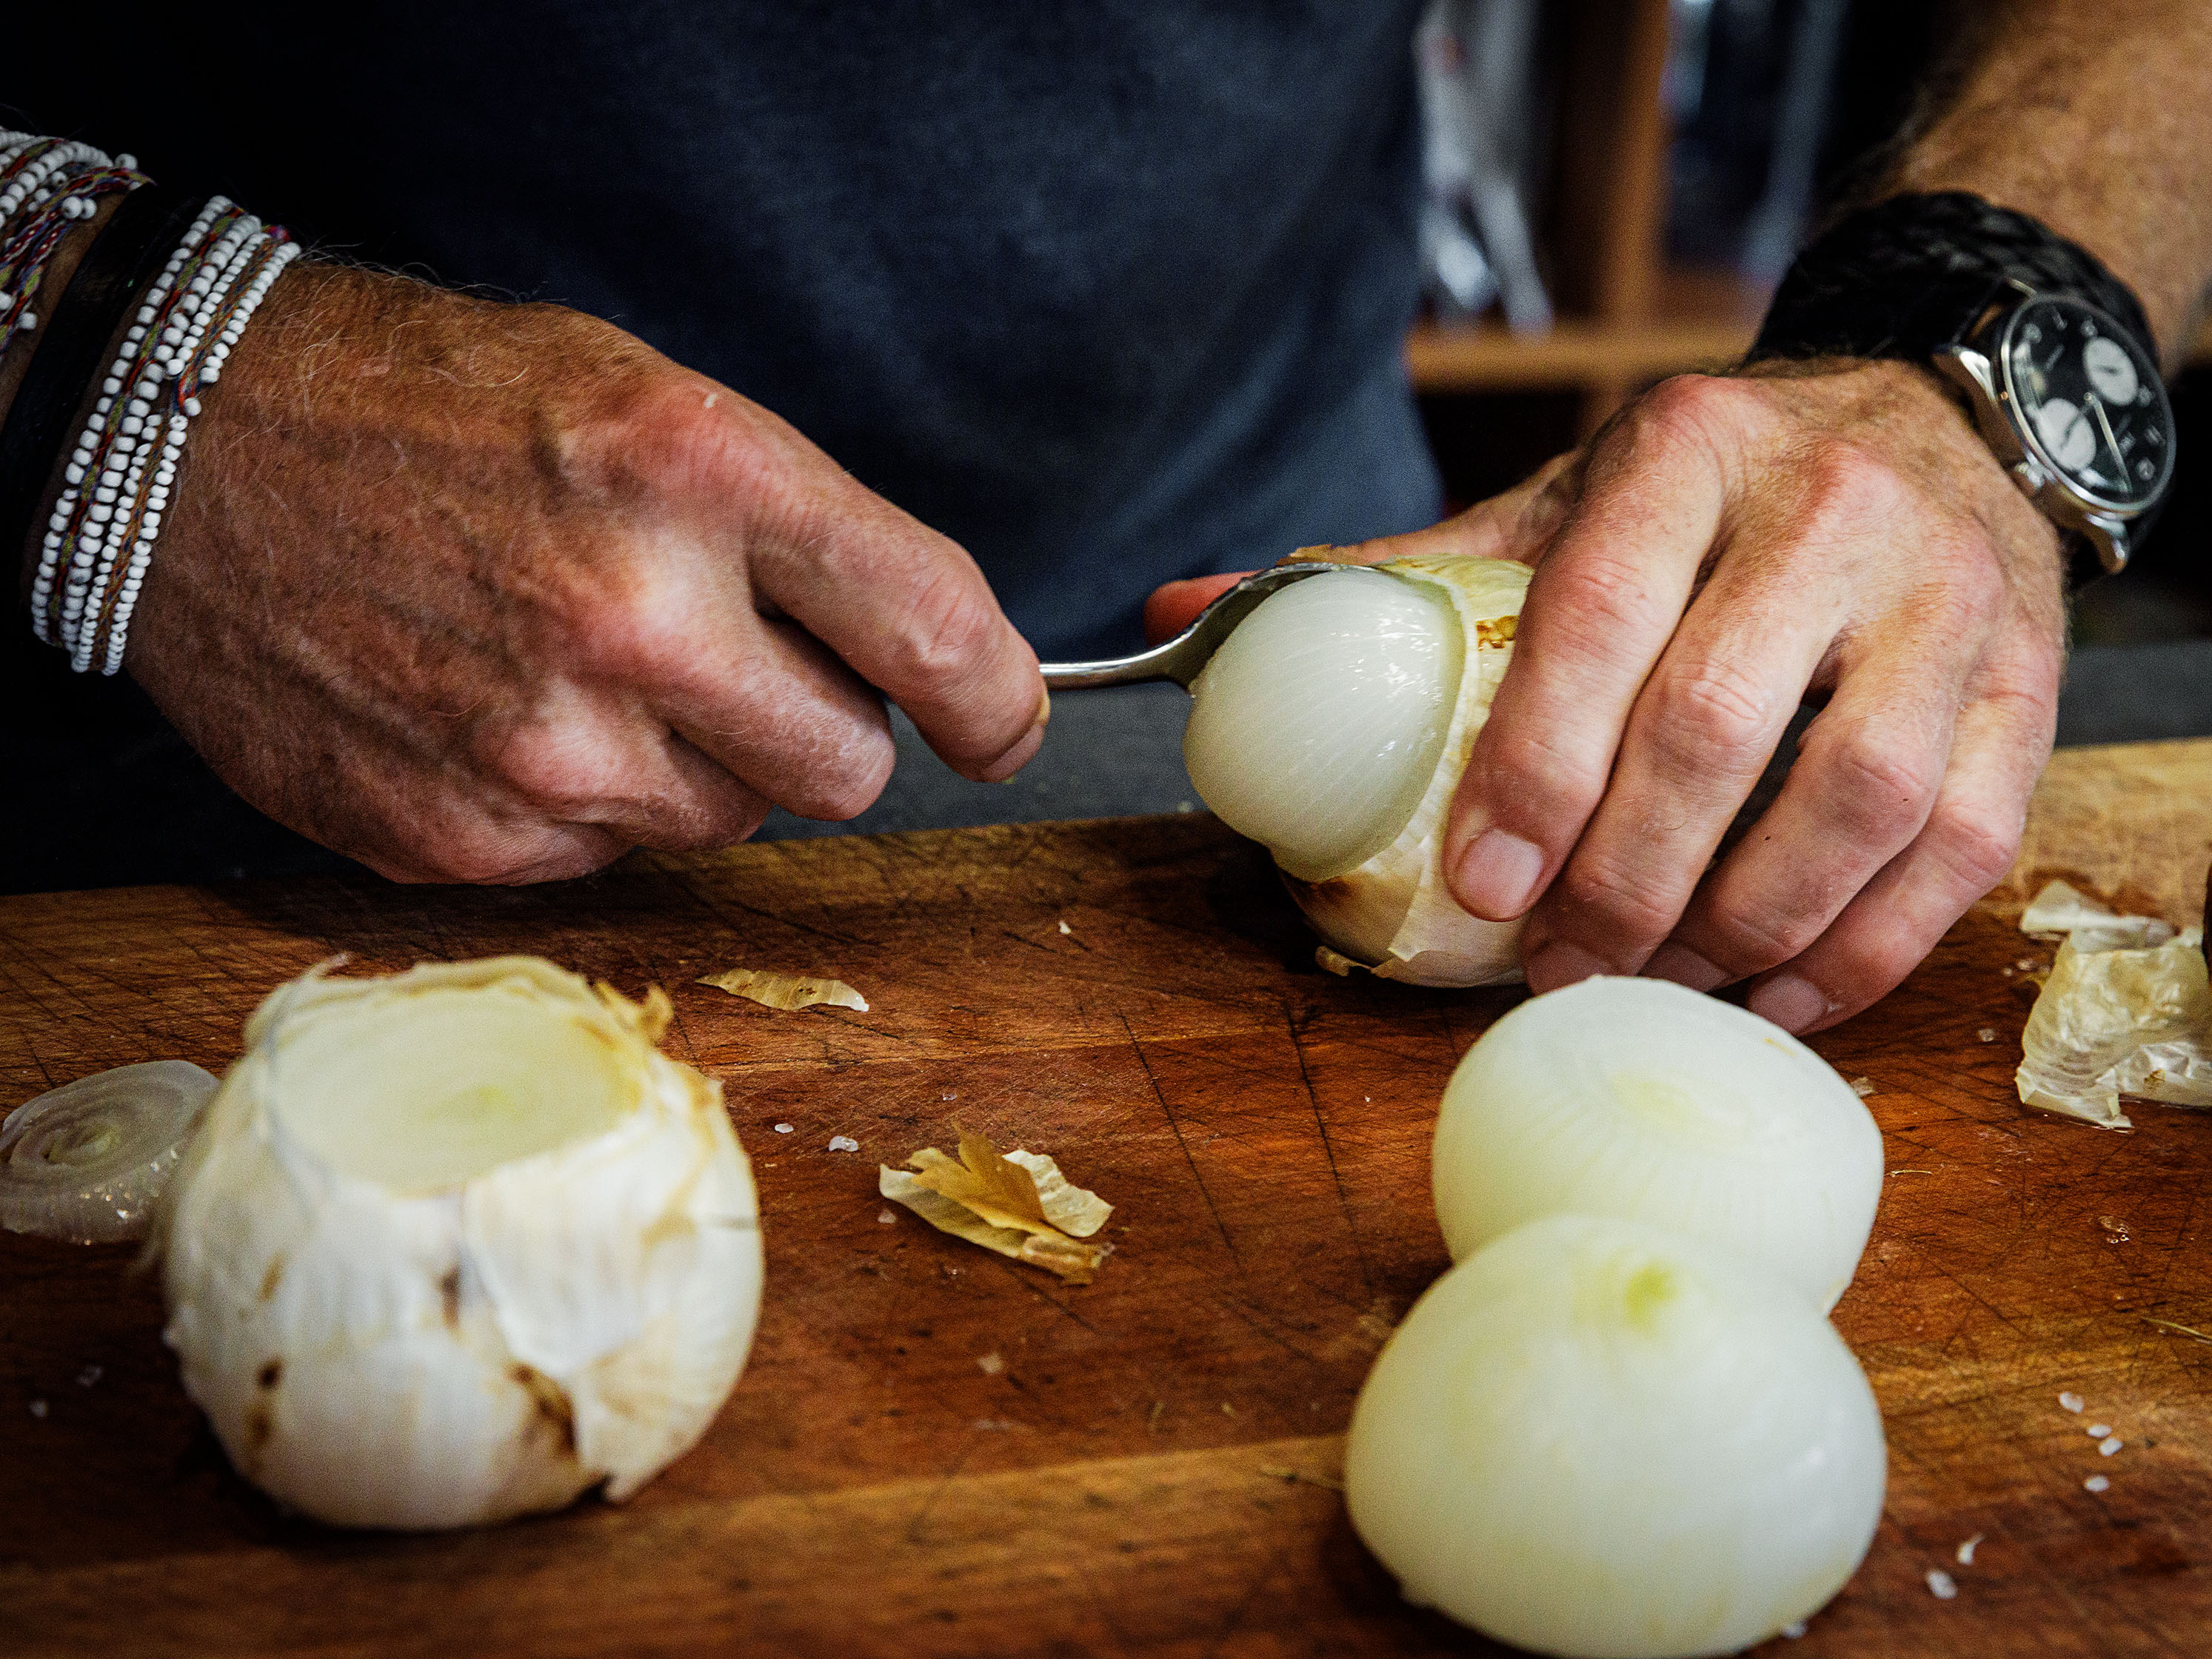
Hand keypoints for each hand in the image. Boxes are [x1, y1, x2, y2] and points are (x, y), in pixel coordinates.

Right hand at [125, 264, 1046, 882]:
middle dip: (818, 728)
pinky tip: (505, 713)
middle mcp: (634, 618)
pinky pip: (607, 861)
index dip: (998, 698)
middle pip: (847, 769)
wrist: (193, 450)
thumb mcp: (645, 396)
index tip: (1001, 722)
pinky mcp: (463, 840)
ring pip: (728, 826)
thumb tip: (919, 665)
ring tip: (585, 670)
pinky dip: (584, 805)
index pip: (937, 626)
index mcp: (701, 471)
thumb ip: (793, 532)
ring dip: (694, 768)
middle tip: (735, 663)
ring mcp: (543, 747)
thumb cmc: (439, 407)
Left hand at [1150, 361, 2065, 1031]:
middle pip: (1717, 731)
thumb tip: (1185, 608)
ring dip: (1743, 929)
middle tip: (1560, 967)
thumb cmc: (1709, 493)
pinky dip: (1868, 949)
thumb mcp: (1560, 501)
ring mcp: (1948, 593)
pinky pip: (1962, 845)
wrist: (1923, 418)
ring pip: (1856, 801)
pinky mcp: (2030, 678)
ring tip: (1660, 984)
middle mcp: (1827, 509)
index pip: (1597, 622)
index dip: (1534, 773)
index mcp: (1681, 454)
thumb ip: (1400, 574)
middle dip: (1623, 883)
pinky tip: (1778, 993)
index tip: (1480, 890)